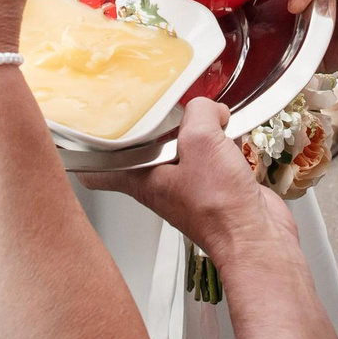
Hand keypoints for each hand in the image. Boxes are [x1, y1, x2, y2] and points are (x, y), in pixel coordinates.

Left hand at [84, 98, 295, 261]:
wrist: (255, 237)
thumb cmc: (219, 209)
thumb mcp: (201, 143)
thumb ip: (199, 113)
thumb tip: (208, 108)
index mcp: (142, 179)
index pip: (97, 171)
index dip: (86, 151)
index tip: (82, 128)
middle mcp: (161, 183)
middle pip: (147, 145)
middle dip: (157, 121)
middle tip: (162, 101)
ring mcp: (189, 184)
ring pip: (184, 145)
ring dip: (199, 128)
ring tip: (211, 116)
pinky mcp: (216, 184)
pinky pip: (214, 152)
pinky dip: (223, 140)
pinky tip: (232, 132)